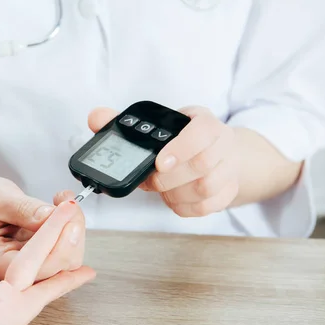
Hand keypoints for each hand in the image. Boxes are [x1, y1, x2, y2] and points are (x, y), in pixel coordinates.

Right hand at [0, 175, 85, 281]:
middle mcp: (7, 272)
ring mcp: (23, 268)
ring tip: (65, 204)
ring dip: (72, 232)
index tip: (68, 210)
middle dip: (69, 235)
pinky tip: (63, 212)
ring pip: (63, 263)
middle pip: (53, 268)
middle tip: (69, 205)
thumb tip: (52, 217)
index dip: (56, 238)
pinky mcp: (36, 260)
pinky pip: (61, 254)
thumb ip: (25, 209)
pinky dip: (68, 231)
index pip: (32, 264)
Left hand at [88, 106, 238, 216]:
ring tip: (162, 188)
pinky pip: (207, 207)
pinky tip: (173, 198)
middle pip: (202, 165)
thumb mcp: (158, 125)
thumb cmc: (182, 139)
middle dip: (169, 178)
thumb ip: (124, 122)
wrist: (217, 153)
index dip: (180, 149)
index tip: (159, 162)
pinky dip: (184, 207)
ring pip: (206, 188)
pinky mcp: (228, 192)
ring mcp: (228, 169)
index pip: (201, 132)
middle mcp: (222, 144)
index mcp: (204, 122)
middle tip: (152, 180)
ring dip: (175, 193)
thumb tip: (96, 117)